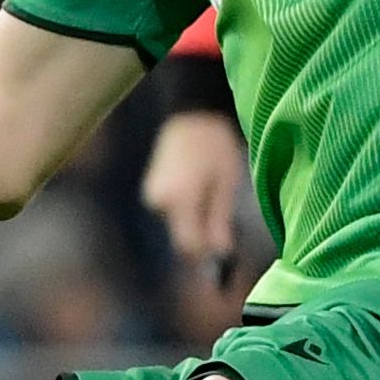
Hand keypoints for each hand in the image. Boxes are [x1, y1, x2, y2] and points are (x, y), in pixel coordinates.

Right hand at [140, 111, 247, 285]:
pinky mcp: (153, 188)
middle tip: (225, 234)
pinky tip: (201, 194)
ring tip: (214, 205)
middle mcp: (160, 201)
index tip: (225, 264)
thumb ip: (219, 219)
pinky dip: (186, 211)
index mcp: (180, 200)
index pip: (188, 244)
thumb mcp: (227, 183)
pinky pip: (172, 210)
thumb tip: (219, 252)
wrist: (193, 114)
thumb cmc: (216, 146)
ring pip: (176, 224)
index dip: (206, 258)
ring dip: (194, 224)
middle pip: (181, 236)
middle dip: (201, 239)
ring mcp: (153, 194)